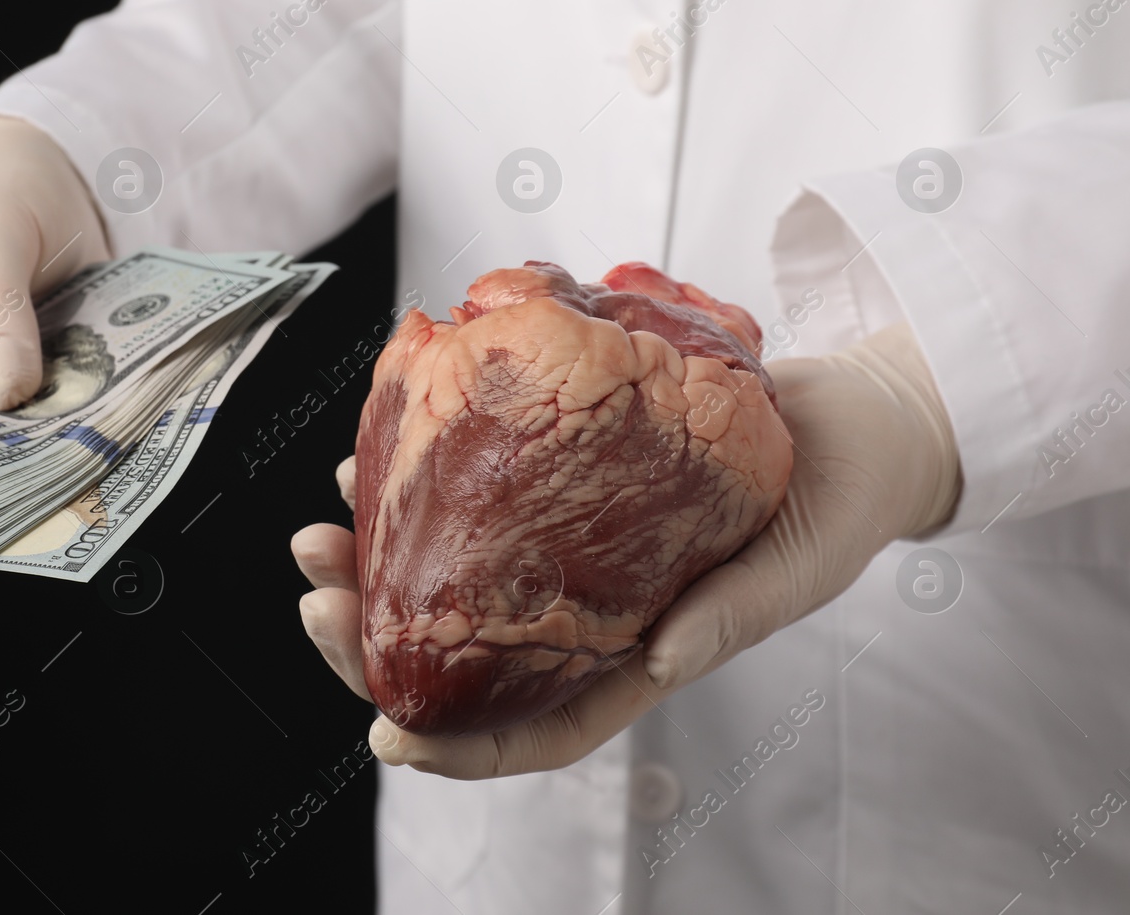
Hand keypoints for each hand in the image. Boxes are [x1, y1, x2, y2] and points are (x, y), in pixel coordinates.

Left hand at [290, 320, 960, 778]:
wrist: (849, 418)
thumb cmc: (839, 504)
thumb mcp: (799, 567)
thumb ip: (734, 615)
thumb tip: (659, 663)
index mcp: (638, 656)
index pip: (538, 728)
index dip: (461, 750)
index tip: (388, 739)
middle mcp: (584, 608)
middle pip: (461, 656)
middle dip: (377, 641)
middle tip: (319, 601)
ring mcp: (564, 545)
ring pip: (449, 577)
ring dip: (374, 563)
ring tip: (318, 533)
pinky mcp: (559, 478)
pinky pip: (476, 492)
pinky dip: (419, 483)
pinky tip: (370, 462)